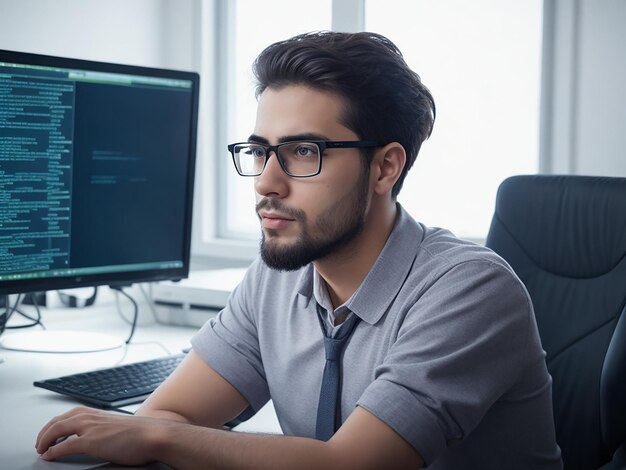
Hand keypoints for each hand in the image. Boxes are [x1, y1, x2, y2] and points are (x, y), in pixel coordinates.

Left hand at [35, 406, 168, 464]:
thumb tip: (98, 438)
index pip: (68, 415)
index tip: (49, 434)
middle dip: (45, 432)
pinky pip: (66, 446)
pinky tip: (49, 456)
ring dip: (45, 439)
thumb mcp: (118, 427)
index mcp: (97, 413)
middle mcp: (92, 417)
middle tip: (39, 443)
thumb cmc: (142, 434)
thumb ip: (104, 429)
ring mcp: (91, 428)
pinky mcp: (93, 442)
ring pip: (58, 429)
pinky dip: (54, 451)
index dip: (54, 425)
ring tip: (41, 449)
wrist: (155, 435)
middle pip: (58, 420)